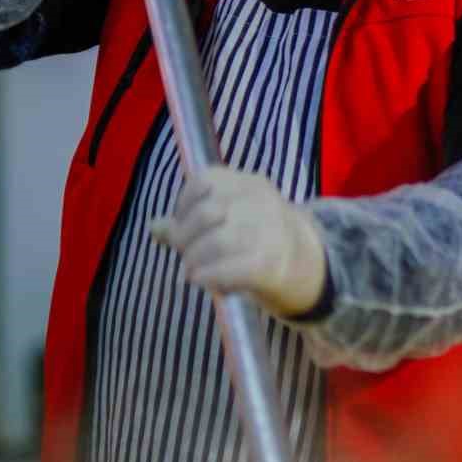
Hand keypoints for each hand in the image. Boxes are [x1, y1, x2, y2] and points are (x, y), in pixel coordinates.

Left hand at [150, 166, 327, 316]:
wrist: (307, 266)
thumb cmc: (258, 240)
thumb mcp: (230, 221)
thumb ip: (192, 223)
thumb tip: (154, 227)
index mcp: (250, 184)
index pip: (205, 180)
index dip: (184, 204)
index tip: (181, 225)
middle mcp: (263, 202)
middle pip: (209, 212)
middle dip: (186, 237)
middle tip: (184, 255)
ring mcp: (271, 232)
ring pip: (219, 241)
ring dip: (195, 260)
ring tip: (192, 271)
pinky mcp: (273, 264)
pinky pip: (233, 268)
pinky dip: (209, 276)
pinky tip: (201, 280)